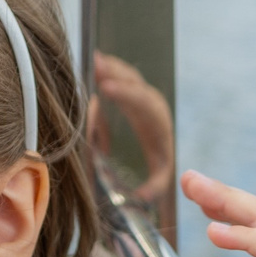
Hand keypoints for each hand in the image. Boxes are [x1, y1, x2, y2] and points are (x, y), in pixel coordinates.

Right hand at [91, 51, 176, 209]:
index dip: (125, 94)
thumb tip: (142, 196)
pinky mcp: (131, 88)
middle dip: (114, 74)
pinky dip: (108, 67)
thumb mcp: (160, 175)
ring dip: (110, 67)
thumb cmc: (159, 159)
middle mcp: (152, 101)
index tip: (105, 89)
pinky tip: (93, 59)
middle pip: (134, 83)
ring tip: (91, 59)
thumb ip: (155, 185)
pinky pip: (120, 74)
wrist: (164, 143)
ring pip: (126, 75)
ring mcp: (142, 92)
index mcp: (158, 119)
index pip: (143, 102)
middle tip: (95, 65)